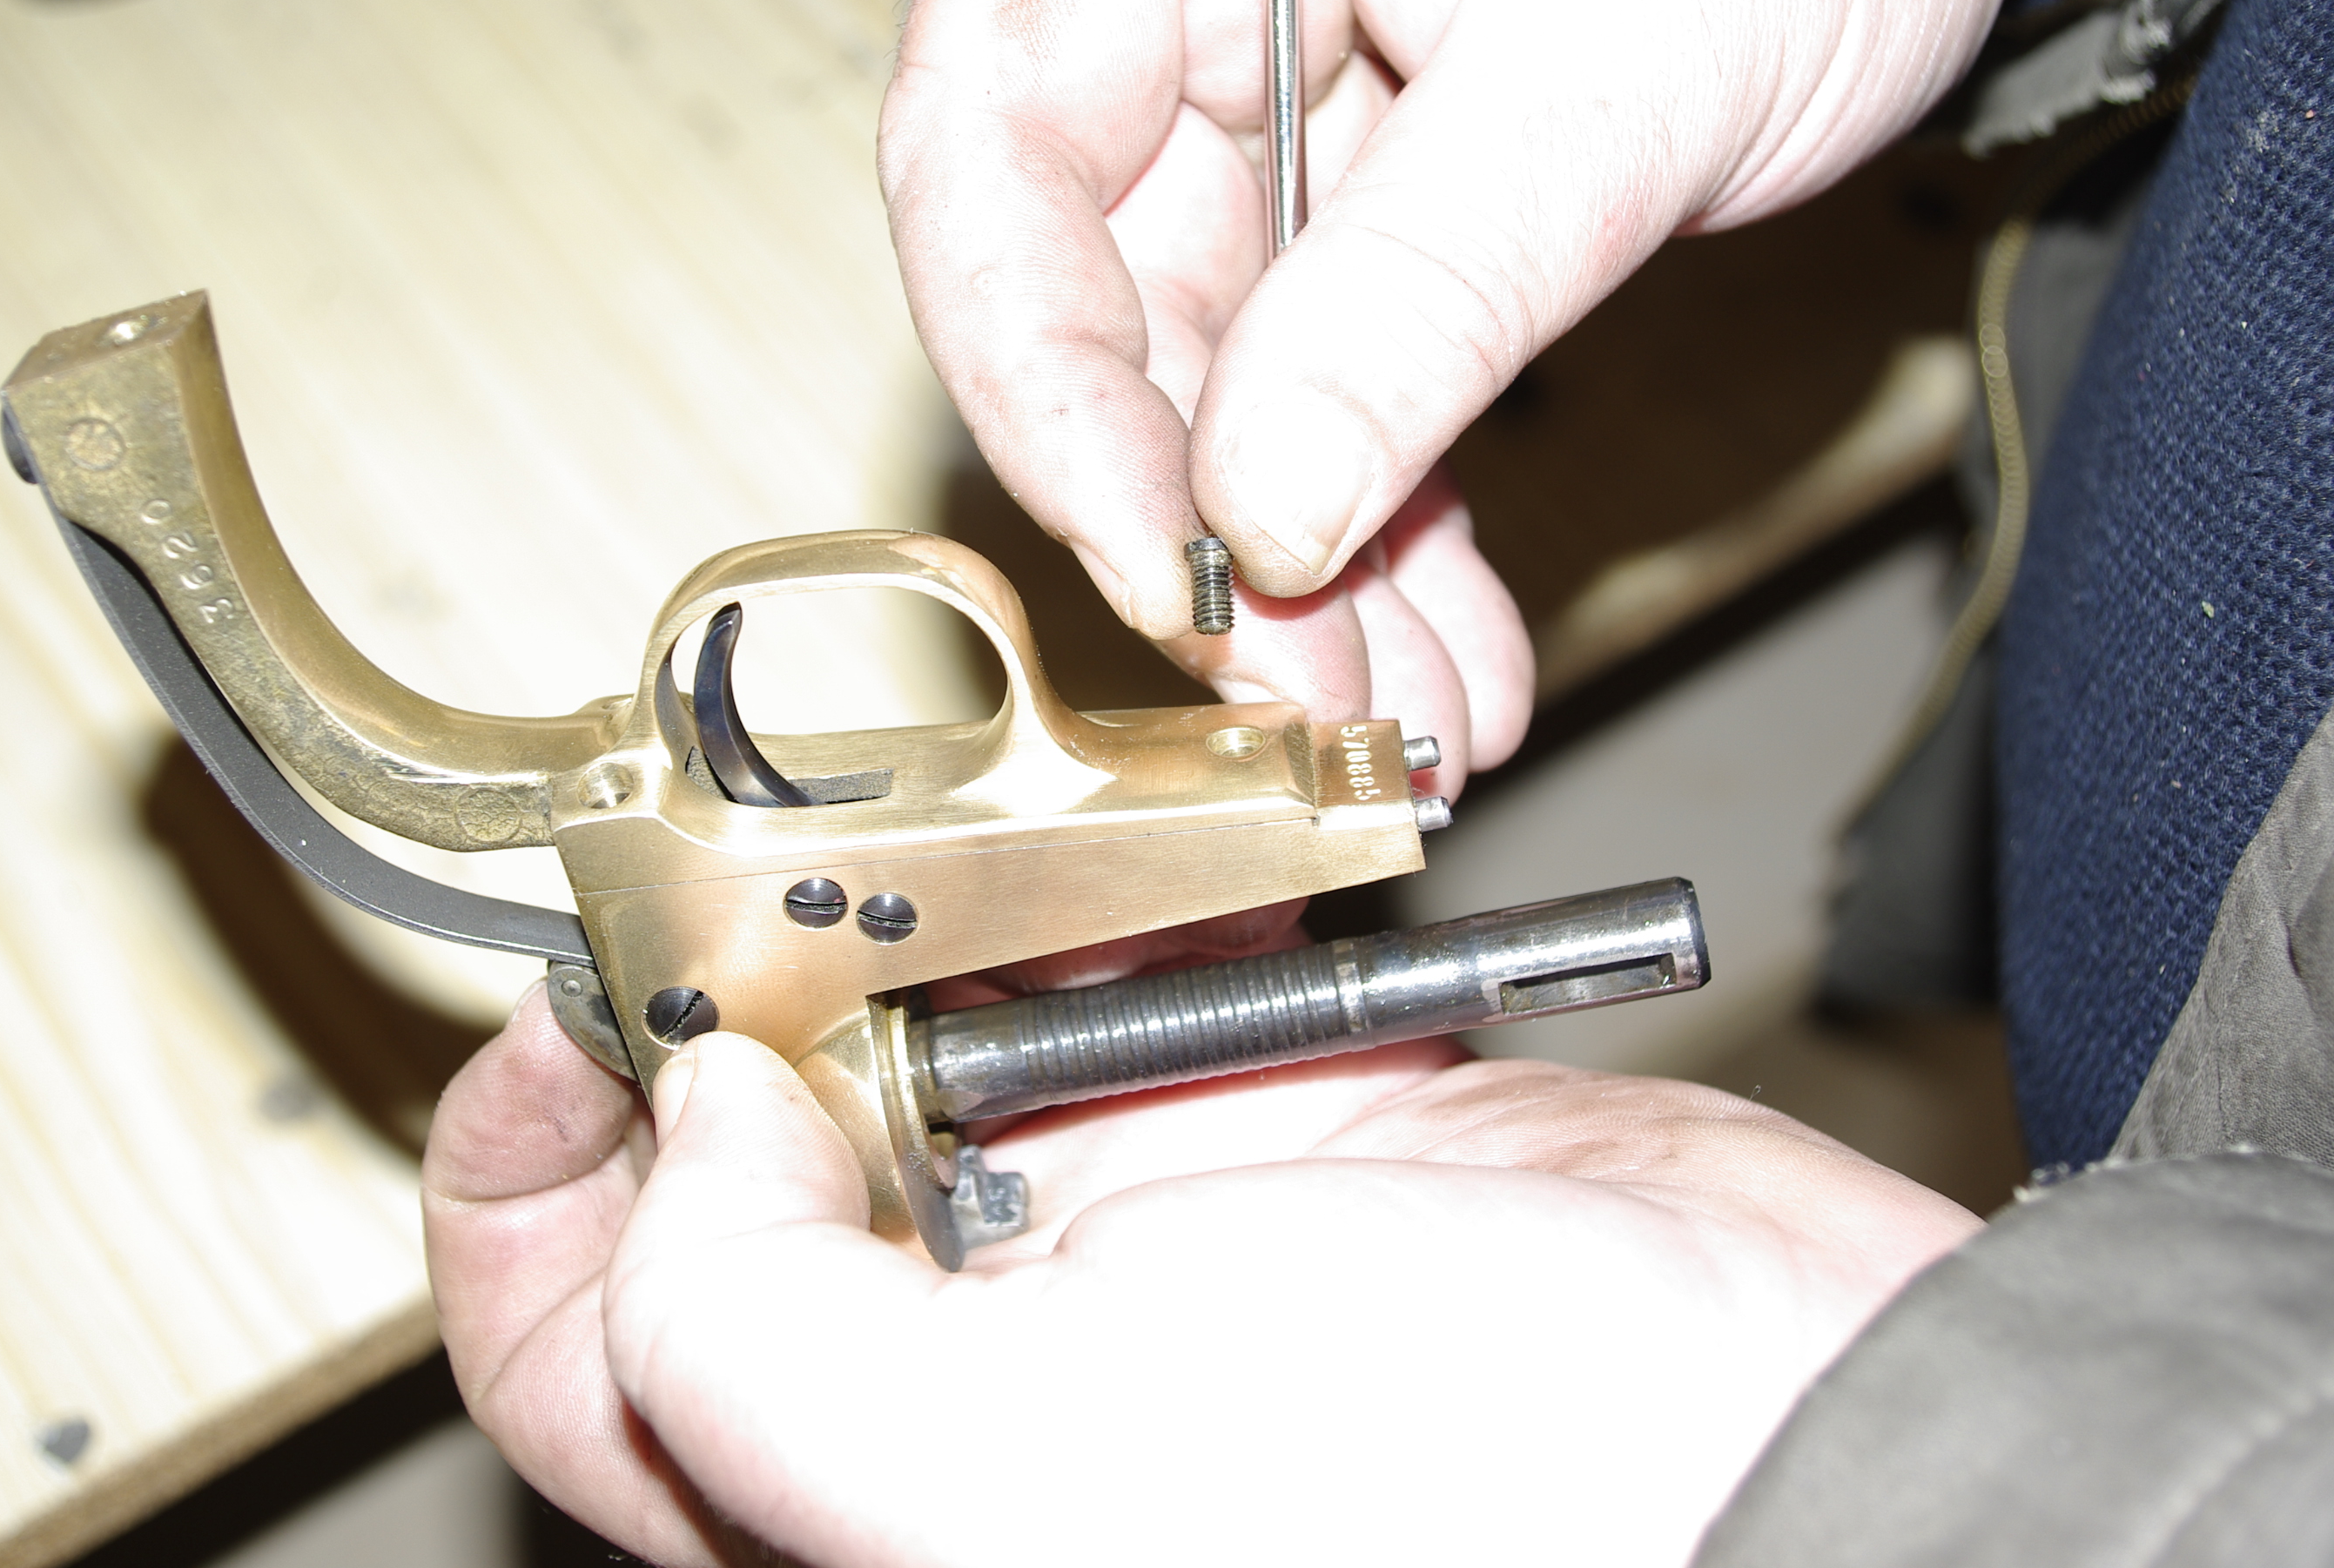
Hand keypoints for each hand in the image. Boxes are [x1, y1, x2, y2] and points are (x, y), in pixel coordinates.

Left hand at [427, 987, 1977, 1566]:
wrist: (1803, 1424)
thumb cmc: (1480, 1514)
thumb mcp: (1007, 1477)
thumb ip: (750, 1324)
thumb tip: (687, 1120)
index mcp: (865, 1489)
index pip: (588, 1358)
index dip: (529, 1184)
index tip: (570, 1008)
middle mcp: (974, 1377)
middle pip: (745, 1174)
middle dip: (736, 1001)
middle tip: (752, 863)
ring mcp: (1122, 1242)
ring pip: (935, 1042)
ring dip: (923, 922)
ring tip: (926, 832)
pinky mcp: (1264, 1127)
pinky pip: (1129, 976)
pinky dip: (1115, 895)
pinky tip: (1127, 848)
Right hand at [881, 0, 2097, 794]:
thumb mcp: (1621, 51)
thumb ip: (1428, 276)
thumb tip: (1265, 508)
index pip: (992, 138)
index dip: (1035, 369)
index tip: (1158, 558)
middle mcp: (1195, 1)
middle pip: (1093, 295)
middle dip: (1196, 524)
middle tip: (1293, 690)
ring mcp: (1281, 122)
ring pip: (1226, 386)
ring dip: (1304, 574)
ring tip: (1396, 716)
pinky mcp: (1382, 222)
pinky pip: (1348, 400)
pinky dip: (1395, 536)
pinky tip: (1446, 651)